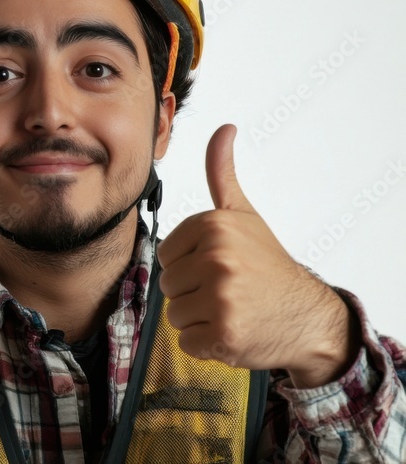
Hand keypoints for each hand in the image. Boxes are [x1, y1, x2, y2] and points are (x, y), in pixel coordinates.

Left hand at [157, 124, 359, 387]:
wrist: (308, 316)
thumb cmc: (267, 265)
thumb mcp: (243, 215)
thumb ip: (222, 174)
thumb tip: (223, 128)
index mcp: (213, 226)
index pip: (166, 254)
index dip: (189, 265)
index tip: (219, 266)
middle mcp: (217, 258)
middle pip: (167, 284)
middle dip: (192, 293)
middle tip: (227, 291)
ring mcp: (221, 297)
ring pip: (174, 313)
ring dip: (197, 319)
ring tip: (229, 309)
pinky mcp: (223, 332)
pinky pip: (186, 340)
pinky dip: (206, 344)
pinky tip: (232, 331)